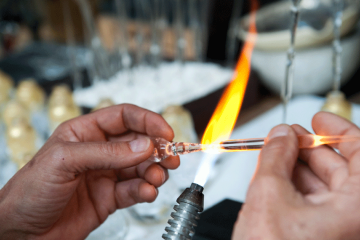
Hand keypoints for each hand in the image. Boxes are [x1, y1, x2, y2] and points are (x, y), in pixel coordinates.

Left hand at [0, 104, 179, 239]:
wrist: (22, 233)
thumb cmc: (29, 191)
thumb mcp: (65, 161)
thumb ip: (106, 153)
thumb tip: (143, 145)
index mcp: (85, 133)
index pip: (124, 117)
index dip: (147, 121)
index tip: (165, 133)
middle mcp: (99, 151)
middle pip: (138, 142)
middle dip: (157, 149)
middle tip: (170, 158)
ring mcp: (106, 174)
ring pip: (140, 167)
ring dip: (154, 171)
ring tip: (157, 178)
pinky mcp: (110, 197)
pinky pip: (135, 190)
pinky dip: (145, 191)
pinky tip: (146, 192)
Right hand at [232, 112, 359, 239]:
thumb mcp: (268, 194)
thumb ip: (275, 156)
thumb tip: (280, 135)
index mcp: (357, 209)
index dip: (339, 131)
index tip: (320, 119)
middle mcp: (355, 221)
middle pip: (344, 170)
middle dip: (312, 148)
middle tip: (289, 136)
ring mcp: (341, 230)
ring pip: (329, 188)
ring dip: (301, 166)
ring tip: (278, 153)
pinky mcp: (324, 236)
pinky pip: (319, 204)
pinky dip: (300, 187)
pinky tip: (280, 175)